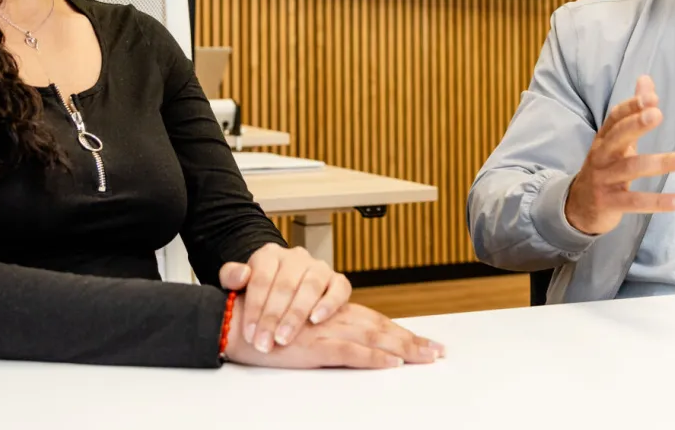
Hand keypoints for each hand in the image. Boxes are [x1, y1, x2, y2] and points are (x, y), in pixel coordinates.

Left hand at [219, 243, 350, 352]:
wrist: (283, 289)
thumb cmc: (259, 291)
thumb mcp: (238, 283)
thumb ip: (231, 277)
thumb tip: (241, 276)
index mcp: (269, 255)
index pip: (260, 279)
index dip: (254, 308)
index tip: (249, 334)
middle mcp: (296, 257)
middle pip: (285, 285)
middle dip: (273, 318)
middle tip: (265, 343)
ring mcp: (319, 267)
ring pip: (311, 286)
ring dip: (296, 315)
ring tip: (284, 339)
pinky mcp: (338, 280)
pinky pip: (339, 289)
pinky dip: (329, 304)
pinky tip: (316, 320)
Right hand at [222, 299, 442, 369]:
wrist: (236, 322)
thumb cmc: (264, 324)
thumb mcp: (298, 323)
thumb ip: (321, 326)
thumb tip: (346, 338)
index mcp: (332, 311)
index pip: (375, 320)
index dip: (401, 332)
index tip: (425, 343)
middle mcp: (335, 316)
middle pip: (383, 327)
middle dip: (412, 341)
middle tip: (438, 352)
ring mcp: (327, 330)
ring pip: (375, 337)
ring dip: (403, 348)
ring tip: (427, 358)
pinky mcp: (316, 345)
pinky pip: (351, 352)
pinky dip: (373, 358)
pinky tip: (392, 363)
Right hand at [564, 75, 674, 235]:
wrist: (578, 207)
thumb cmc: (605, 168)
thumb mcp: (615, 140)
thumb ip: (632, 112)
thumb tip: (645, 79)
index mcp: (604, 140)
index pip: (615, 118)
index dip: (631, 106)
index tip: (653, 97)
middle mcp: (601, 157)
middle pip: (617, 138)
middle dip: (636, 125)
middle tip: (657, 114)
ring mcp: (603, 180)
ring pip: (631, 169)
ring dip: (661, 163)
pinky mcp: (609, 203)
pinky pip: (636, 201)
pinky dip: (659, 202)